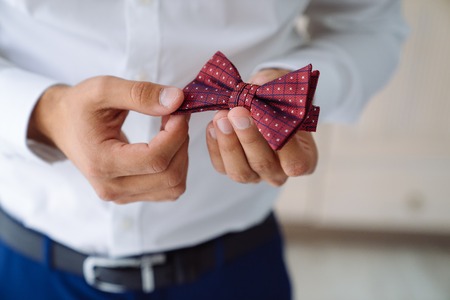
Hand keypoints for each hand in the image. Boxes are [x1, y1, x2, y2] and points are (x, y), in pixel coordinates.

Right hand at [28, 76, 188, 203]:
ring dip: (181, 154)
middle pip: (169, 175)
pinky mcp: (131, 195)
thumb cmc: (79, 106)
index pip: (155, 159)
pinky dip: (177, 165)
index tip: (179, 110)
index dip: (177, 134)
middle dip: (181, 142)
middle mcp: (111, 187)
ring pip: (174, 186)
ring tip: (170, 129)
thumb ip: (140, 93)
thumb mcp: (103, 89)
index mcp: (101, 163)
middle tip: (176, 115)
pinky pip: (169, 189)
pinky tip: (166, 144)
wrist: (61, 124)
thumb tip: (177, 100)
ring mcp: (122, 195)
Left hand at [206, 69, 317, 185]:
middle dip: (249, 138)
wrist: (261, 103)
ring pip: (240, 171)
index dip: (284, 146)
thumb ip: (273, 88)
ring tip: (221, 117)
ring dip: (228, 143)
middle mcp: (279, 173)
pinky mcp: (231, 169)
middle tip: (238, 112)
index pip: (295, 162)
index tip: (270, 119)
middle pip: (263, 165)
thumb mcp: (282, 89)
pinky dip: (214, 145)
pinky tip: (213, 126)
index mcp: (303, 159)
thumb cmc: (278, 98)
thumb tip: (258, 86)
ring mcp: (255, 175)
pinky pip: (220, 165)